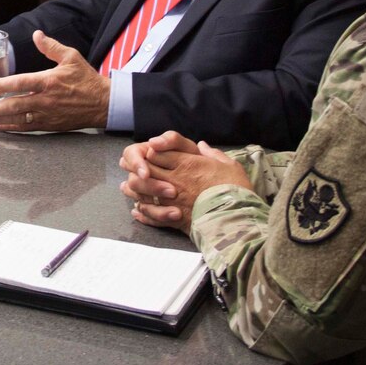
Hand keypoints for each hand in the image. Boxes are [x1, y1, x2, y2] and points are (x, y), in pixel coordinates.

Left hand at [0, 30, 107, 132]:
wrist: (103, 103)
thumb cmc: (86, 79)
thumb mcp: (71, 57)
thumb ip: (51, 47)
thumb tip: (36, 34)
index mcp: (49, 81)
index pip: (21, 83)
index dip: (2, 86)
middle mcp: (46, 100)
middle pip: (15, 106)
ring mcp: (47, 115)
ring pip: (19, 119)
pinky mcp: (50, 125)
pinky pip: (28, 128)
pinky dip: (13, 128)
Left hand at [119, 132, 251, 231]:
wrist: (238, 218)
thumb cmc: (236, 190)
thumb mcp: (229, 165)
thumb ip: (213, 154)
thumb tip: (203, 145)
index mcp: (188, 163)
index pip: (159, 153)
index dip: (150, 152)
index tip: (146, 153)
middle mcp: (176, 179)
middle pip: (147, 170)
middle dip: (137, 168)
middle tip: (131, 168)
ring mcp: (172, 200)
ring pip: (144, 191)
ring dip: (134, 189)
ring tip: (127, 188)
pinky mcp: (174, 218)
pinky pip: (152, 213)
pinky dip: (142, 211)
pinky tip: (136, 210)